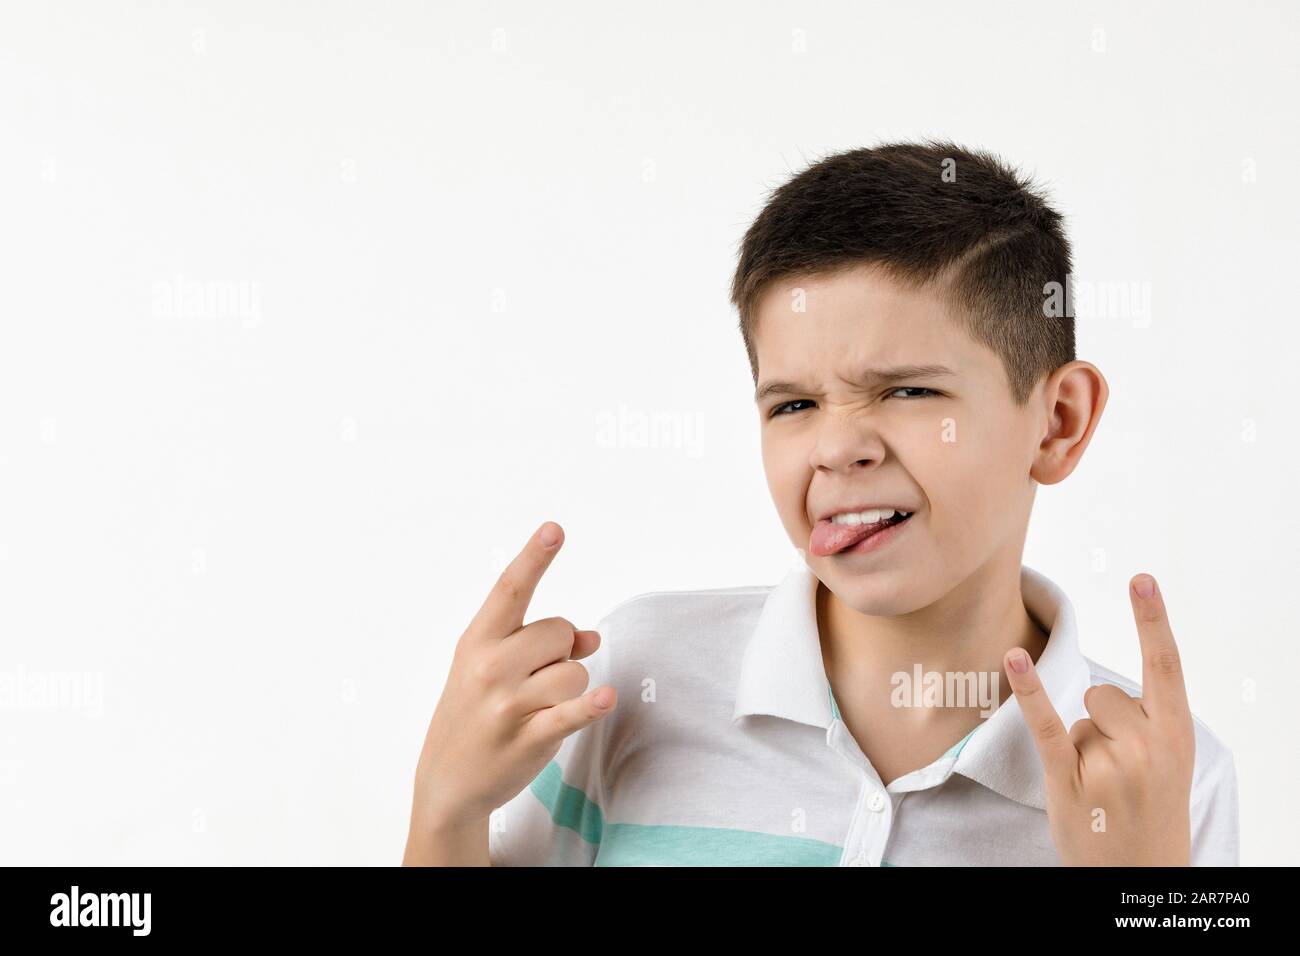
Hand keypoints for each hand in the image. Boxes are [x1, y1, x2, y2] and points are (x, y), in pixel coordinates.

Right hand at [407, 521, 617, 834]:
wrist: (448, 781)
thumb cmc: (476, 713)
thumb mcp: (493, 670)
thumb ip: (541, 645)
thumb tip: (593, 636)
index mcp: (477, 640)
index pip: (510, 589)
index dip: (535, 558)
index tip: (554, 529)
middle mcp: (489, 666)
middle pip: (560, 631)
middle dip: (563, 651)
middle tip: (536, 678)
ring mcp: (508, 703)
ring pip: (574, 672)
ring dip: (572, 688)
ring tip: (540, 707)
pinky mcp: (528, 737)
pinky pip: (572, 711)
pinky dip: (592, 705)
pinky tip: (606, 698)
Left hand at [1004, 573, 1194, 865]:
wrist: (1143, 876)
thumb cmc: (1151, 810)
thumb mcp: (1169, 762)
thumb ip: (1145, 719)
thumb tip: (1099, 691)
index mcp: (1177, 736)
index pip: (1165, 666)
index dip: (1153, 620)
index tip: (1141, 579)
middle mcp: (1148, 747)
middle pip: (1103, 694)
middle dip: (1104, 723)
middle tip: (1121, 772)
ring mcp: (1111, 766)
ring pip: (1079, 717)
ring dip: (1082, 744)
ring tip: (1102, 787)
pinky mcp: (1071, 780)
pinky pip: (1046, 724)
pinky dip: (1029, 691)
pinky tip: (1014, 658)